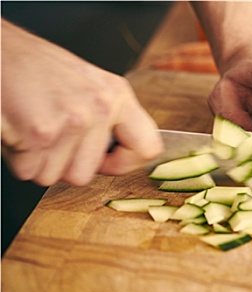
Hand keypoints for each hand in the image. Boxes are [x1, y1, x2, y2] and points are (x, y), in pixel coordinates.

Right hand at [1, 20, 162, 185]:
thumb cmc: (36, 68)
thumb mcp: (88, 85)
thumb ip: (108, 120)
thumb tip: (120, 157)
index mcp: (117, 96)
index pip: (148, 148)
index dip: (125, 164)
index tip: (107, 162)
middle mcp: (100, 107)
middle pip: (84, 175)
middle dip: (60, 164)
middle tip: (47, 132)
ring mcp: (72, 121)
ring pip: (53, 176)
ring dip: (36, 160)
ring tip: (31, 124)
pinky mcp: (41, 133)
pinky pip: (29, 171)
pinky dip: (16, 157)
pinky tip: (17, 127)